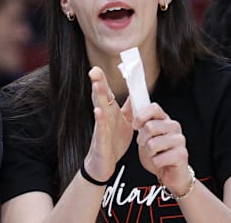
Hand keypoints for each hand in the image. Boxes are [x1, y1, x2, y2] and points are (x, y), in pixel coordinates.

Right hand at [83, 67, 133, 181]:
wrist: (103, 164)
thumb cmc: (112, 142)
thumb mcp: (125, 122)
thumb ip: (130, 108)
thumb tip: (136, 93)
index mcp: (110, 111)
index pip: (107, 92)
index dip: (104, 79)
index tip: (100, 67)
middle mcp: (104, 116)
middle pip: (101, 97)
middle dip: (98, 82)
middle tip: (94, 69)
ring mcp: (100, 127)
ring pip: (99, 109)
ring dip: (97, 96)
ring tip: (96, 84)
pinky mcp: (100, 140)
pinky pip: (100, 129)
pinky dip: (99, 119)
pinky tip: (98, 110)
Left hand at [132, 103, 191, 194]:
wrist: (168, 173)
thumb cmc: (156, 152)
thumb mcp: (143, 134)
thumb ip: (138, 119)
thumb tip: (130, 102)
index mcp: (164, 119)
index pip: (154, 108)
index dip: (141, 116)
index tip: (135, 126)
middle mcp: (173, 127)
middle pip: (150, 126)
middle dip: (142, 139)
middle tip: (146, 145)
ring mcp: (179, 140)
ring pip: (153, 144)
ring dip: (149, 153)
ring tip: (155, 154)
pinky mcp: (182, 154)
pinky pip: (159, 158)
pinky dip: (155, 163)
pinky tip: (161, 162)